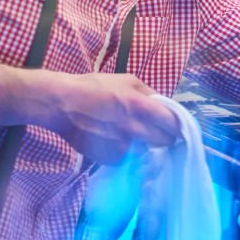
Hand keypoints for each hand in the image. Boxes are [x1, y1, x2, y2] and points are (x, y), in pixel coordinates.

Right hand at [46, 73, 180, 165]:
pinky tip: (115, 140)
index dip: (176, 125)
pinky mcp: (110, 159)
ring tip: (130, 134)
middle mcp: (135, 129)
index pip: (173, 123)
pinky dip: (126, 151)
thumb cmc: (95, 87)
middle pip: (164, 141)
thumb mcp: (127, 80)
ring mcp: (123, 146)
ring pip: (146, 151)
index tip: (176, 126)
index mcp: (142, 107)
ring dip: (144, 144)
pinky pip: (128, 158)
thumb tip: (164, 104)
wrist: (63, 105)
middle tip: (157, 131)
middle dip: (164, 136)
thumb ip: (149, 93)